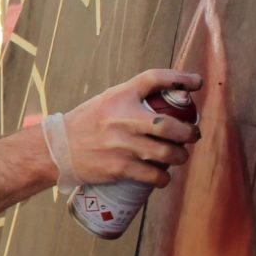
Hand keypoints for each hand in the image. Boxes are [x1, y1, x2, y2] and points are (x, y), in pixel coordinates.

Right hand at [61, 70, 203, 187]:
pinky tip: (164, 177)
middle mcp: (123, 117)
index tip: (197, 82)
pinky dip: (163, 178)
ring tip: (181, 156)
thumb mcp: (108, 100)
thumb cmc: (87, 123)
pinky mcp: (119, 168)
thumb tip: (169, 98)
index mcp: (120, 96)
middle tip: (194, 134)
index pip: (154, 78)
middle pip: (170, 124)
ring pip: (166, 153)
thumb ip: (134, 98)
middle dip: (189, 132)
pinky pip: (153, 175)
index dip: (180, 78)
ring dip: (180, 157)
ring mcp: (122, 144)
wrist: (58, 149)